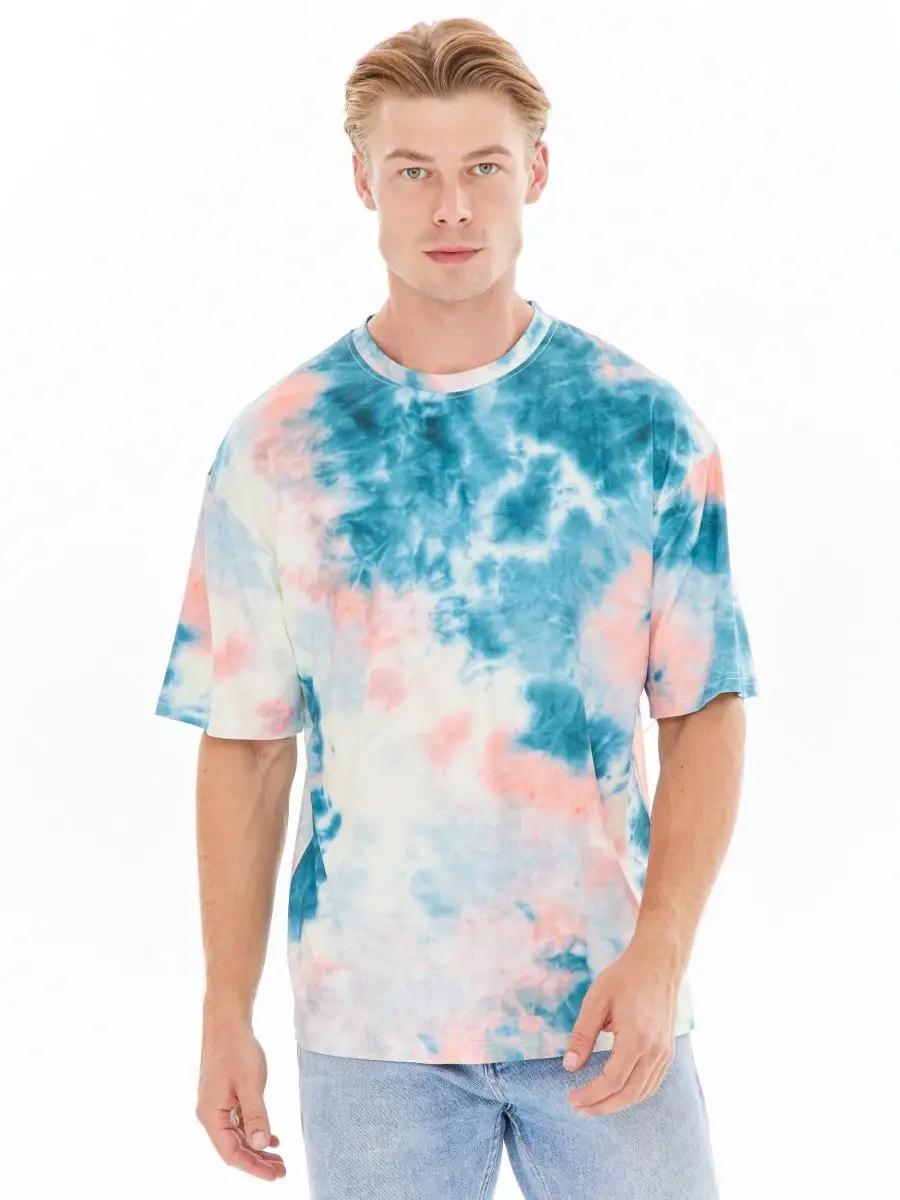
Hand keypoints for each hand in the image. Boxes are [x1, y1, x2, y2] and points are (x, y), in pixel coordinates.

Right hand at [196, 1023, 286, 1179]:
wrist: (227, 1022)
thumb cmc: (237, 1050)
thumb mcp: (250, 1084)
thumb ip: (255, 1115)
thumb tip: (260, 1144)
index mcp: (211, 1115)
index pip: (231, 1153)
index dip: (253, 1167)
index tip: (275, 1176)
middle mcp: (211, 1114)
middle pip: (234, 1148)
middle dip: (258, 1161)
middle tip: (282, 1171)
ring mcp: (217, 1105)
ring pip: (238, 1136)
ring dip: (258, 1148)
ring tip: (280, 1159)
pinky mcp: (225, 1096)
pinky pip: (239, 1122)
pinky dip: (255, 1131)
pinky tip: (272, 1138)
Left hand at [562, 938, 679, 1116]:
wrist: (658, 963)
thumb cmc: (624, 978)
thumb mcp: (596, 1001)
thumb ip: (582, 1035)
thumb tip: (569, 1066)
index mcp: (635, 1040)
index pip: (612, 1081)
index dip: (591, 1095)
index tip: (572, 1098)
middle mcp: (654, 1052)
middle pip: (628, 1094)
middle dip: (602, 1106)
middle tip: (579, 1107)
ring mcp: (665, 1053)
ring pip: (642, 1093)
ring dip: (618, 1104)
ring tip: (595, 1104)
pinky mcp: (668, 1051)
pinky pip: (652, 1083)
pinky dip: (634, 1094)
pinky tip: (618, 1092)